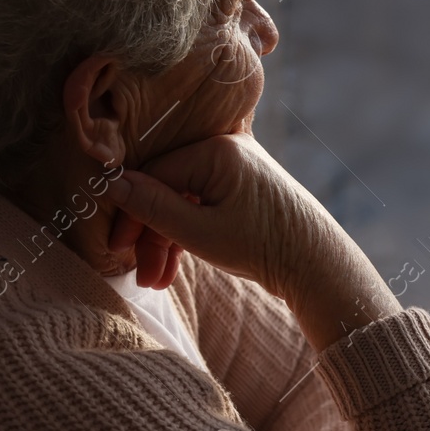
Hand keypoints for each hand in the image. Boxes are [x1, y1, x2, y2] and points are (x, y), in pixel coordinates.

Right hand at [106, 134, 400, 348]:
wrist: (318, 265)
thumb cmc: (263, 247)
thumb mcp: (199, 232)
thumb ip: (153, 207)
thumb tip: (111, 183)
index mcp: (216, 151)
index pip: (153, 174)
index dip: (132, 213)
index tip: (117, 249)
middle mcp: (226, 149)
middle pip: (166, 187)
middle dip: (150, 234)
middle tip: (137, 273)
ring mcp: (236, 168)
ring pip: (183, 200)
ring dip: (166, 240)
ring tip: (156, 281)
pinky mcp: (242, 187)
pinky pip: (201, 204)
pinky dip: (187, 234)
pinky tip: (171, 268)